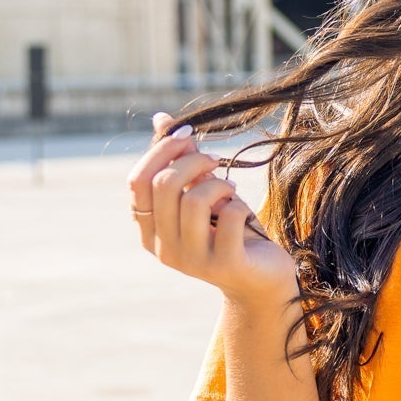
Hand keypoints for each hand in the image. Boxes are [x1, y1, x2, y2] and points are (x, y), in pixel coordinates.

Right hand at [127, 112, 297, 308]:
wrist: (262, 280)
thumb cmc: (230, 232)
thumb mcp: (203, 195)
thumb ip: (180, 162)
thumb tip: (161, 119)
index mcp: (149, 231)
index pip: (138, 182)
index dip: (161, 151)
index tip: (188, 136)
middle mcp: (164, 249)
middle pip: (164, 186)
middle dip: (194, 161)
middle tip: (215, 161)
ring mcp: (192, 260)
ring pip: (194, 200)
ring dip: (218, 183)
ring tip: (230, 188)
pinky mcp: (224, 264)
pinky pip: (230, 216)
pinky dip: (238, 204)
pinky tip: (241, 212)